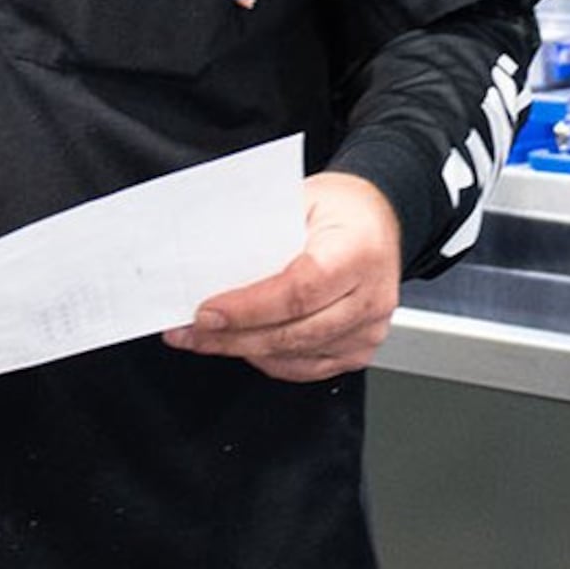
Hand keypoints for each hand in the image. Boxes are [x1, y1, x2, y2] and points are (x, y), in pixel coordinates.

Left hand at [165, 171, 402, 383]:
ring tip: (205, 338)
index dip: (249, 308)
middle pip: (294, 331)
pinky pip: (307, 367)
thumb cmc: (339, 208)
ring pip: (296, 354)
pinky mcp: (360, 348)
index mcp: (358, 252)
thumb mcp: (299, 201)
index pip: (299, 291)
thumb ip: (261, 233)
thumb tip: (209, 264)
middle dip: (234, 336)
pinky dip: (269, 360)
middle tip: (193, 331)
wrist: (376, 220)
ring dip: (244, 350)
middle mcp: (370, 295)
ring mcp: (369, 327)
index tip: (207, 313)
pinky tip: (243, 346)